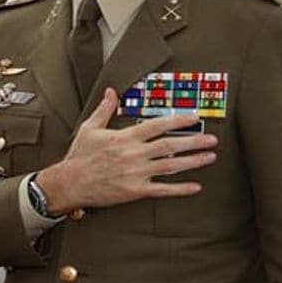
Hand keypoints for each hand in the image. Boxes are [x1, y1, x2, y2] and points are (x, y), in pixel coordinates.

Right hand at [35, 89, 216, 213]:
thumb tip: (110, 91)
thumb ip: (104, 109)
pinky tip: (195, 186)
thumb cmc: (79, 156)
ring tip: (210, 157)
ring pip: (171, 166)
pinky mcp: (135, 191)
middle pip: (170, 145)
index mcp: (124, 138)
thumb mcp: (89, 129)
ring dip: (193, 161)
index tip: (194, 118)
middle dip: (194, 141)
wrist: (69, 183)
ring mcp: (135, 173)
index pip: (157, 126)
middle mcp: (133, 154)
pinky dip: (180, 189)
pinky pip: (162, 190)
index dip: (178, 121)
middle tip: (212, 139)